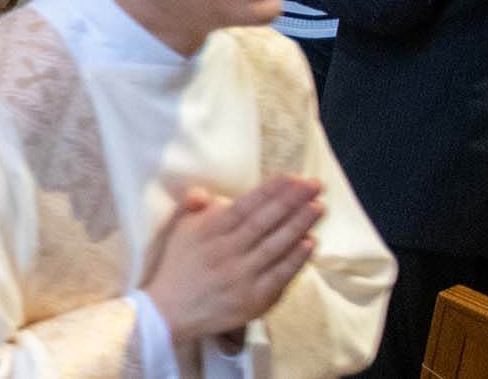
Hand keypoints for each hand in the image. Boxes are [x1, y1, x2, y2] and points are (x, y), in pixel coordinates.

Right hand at [142, 176, 323, 344]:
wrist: (170, 311)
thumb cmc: (178, 266)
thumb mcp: (178, 231)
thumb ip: (192, 207)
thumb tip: (203, 193)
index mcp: (208, 232)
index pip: (244, 206)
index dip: (269, 191)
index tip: (291, 177)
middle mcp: (226, 251)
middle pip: (264, 222)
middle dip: (291, 201)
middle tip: (314, 185)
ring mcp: (241, 276)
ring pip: (275, 246)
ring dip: (299, 225)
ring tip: (317, 207)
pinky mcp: (253, 298)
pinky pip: (279, 275)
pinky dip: (296, 259)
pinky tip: (310, 242)